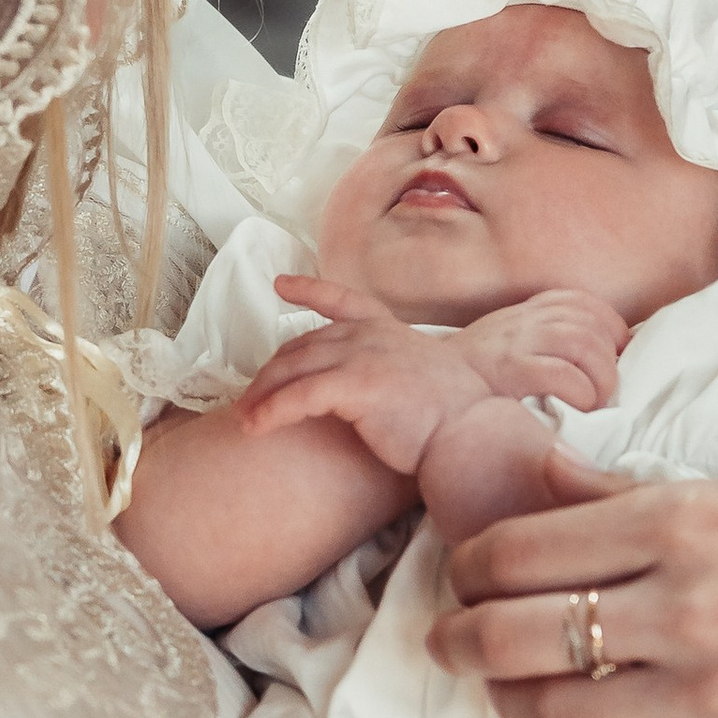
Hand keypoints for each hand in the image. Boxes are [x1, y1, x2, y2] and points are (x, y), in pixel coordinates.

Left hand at [241, 279, 492, 477]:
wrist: (472, 432)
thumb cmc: (457, 416)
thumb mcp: (426, 376)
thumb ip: (400, 369)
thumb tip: (388, 389)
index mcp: (389, 330)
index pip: (342, 301)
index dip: (310, 290)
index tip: (282, 284)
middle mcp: (371, 335)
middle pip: (303, 346)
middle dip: (271, 372)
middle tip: (249, 398)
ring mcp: (362, 356)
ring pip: (293, 369)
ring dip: (262, 395)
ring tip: (244, 418)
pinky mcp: (355, 385)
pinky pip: (298, 396)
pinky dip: (272, 411)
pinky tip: (256, 427)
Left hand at [432, 468, 717, 717]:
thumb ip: (626, 496)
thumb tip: (530, 467)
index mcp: (685, 518)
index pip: (518, 547)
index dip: (471, 567)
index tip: (467, 578)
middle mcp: (687, 606)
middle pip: (509, 635)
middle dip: (459, 641)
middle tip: (450, 645)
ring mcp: (711, 699)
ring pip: (552, 716)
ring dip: (522, 706)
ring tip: (525, 694)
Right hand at [458, 289, 627, 414]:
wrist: (425, 392)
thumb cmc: (475, 380)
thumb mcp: (509, 347)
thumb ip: (545, 344)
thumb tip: (599, 363)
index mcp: (528, 312)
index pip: (584, 304)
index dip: (611, 330)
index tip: (614, 360)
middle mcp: (524, 321)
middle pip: (591, 326)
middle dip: (610, 362)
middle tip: (605, 393)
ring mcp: (515, 343)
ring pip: (584, 343)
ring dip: (602, 378)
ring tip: (597, 402)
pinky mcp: (507, 371)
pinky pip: (560, 372)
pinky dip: (581, 390)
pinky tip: (580, 407)